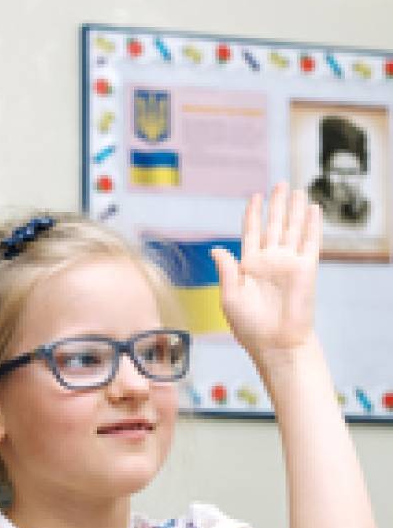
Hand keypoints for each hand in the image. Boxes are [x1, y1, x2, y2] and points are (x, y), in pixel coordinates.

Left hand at [212, 183, 320, 364]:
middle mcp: (269, 261)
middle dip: (277, 204)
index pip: (252, 233)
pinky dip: (311, 225)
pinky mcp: (306, 269)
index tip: (255, 196)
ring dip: (295, 209)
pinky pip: (310, 242)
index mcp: (248, 266)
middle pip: (274, 225)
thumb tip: (216, 248)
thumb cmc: (249, 326)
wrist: (274, 343)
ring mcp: (288, 263)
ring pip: (292, 229)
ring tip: (297, 190)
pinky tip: (312, 208)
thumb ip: (226, 271)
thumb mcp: (229, 297)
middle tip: (280, 184)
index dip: (254, 214)